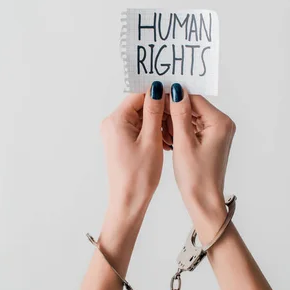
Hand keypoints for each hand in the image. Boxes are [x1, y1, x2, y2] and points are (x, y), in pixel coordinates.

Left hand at [100, 86, 165, 215]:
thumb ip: (154, 111)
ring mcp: (115, 133)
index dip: (159, 95)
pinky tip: (165, 142)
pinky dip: (153, 132)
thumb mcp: (151, 140)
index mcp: (116, 120)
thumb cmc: (139, 176)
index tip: (176, 100)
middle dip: (160, 111)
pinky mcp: (121, 142)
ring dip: (158, 122)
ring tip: (172, 135)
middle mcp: (112, 124)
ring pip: (141, 117)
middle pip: (140, 105)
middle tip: (177, 119)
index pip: (139, 95)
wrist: (128, 201)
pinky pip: (139, 129)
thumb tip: (157, 88)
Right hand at [166, 84, 235, 242]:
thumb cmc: (196, 177)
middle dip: (173, 110)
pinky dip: (179, 130)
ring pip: (190, 117)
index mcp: (220, 122)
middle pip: (193, 107)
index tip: (155, 98)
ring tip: (158, 128)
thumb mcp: (184, 143)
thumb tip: (176, 91)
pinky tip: (166, 137)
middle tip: (153, 113)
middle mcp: (222, 124)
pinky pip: (192, 128)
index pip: (194, 99)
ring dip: (174, 121)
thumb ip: (179, 115)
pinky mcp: (210, 141)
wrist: (204, 201)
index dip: (174, 97)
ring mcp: (216, 132)